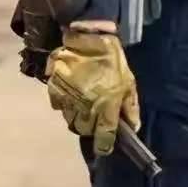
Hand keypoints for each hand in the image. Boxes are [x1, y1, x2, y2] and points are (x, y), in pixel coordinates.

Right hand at [46, 29, 139, 155]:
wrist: (88, 38)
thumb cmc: (113, 61)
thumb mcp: (129, 83)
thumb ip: (130, 107)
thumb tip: (133, 127)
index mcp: (105, 107)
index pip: (103, 136)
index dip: (104, 145)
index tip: (104, 148)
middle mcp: (85, 108)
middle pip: (83, 130)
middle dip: (89, 129)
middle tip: (94, 120)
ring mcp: (67, 99)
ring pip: (70, 120)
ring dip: (76, 118)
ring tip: (83, 108)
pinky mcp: (54, 89)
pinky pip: (58, 106)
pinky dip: (64, 105)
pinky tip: (71, 96)